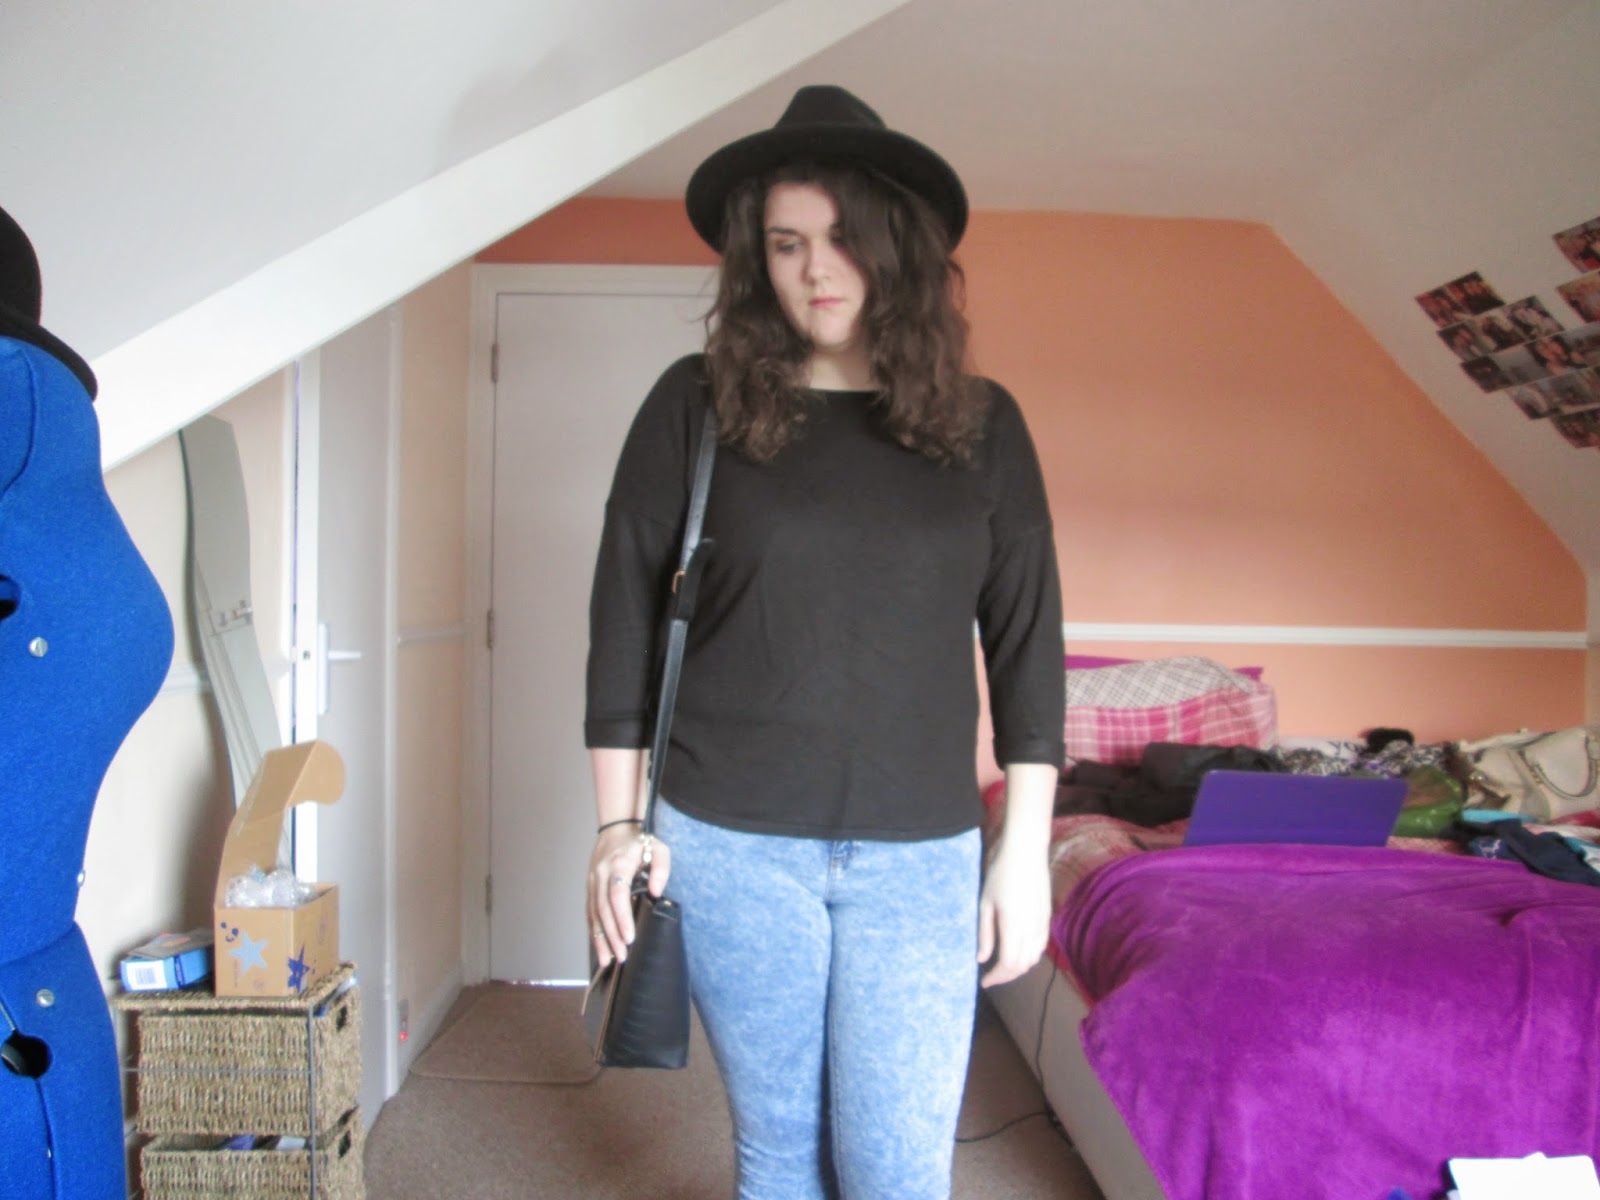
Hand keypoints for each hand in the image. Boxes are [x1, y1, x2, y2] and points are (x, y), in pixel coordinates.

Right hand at [587, 826, 671, 968]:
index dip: (621, 916)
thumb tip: (657, 892)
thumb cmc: (640, 842)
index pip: (617, 893)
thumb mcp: (658, 848)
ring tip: (609, 960)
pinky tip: (600, 950)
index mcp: (618, 863)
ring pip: (593, 914)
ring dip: (600, 938)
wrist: (615, 830)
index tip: (629, 937)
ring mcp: (592, 882)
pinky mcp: (590, 889)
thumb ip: (661, 868)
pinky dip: (594, 933)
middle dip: (612, 934)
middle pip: (603, 908)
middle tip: (622, 955)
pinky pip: (590, 914)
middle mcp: (601, 874)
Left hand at [976, 845, 1049, 988]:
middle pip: (1023, 965)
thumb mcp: (985, 903)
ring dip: (1020, 967)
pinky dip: (1030, 956)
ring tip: (1003, 966)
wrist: (1026, 852)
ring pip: (1035, 958)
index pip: (1009, 964)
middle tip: (991, 976)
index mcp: (1013, 925)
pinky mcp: (1047, 916)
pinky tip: (1019, 951)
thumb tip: (982, 959)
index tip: (984, 981)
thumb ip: (985, 933)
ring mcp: (1042, 923)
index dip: (997, 977)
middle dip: (1007, 976)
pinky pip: (1041, 945)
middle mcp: (1031, 928)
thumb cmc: (1000, 873)